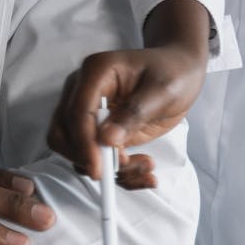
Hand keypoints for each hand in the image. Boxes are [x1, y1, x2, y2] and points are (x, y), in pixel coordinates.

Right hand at [47, 0, 209, 180]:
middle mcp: (84, 91)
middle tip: (125, 165)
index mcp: (96, 72)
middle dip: (89, 158)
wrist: (181, 71)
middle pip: (63, 134)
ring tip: (146, 165)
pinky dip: (117, 173)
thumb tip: (106, 140)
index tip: (100, 169)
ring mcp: (89, 113)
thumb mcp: (163, 89)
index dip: (84, 143)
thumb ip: (134, 112)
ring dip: (109, 169)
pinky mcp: (99, 132)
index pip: (77, 111)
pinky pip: (95, 160)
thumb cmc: (174, 72)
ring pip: (77, 152)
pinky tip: (145, 173)